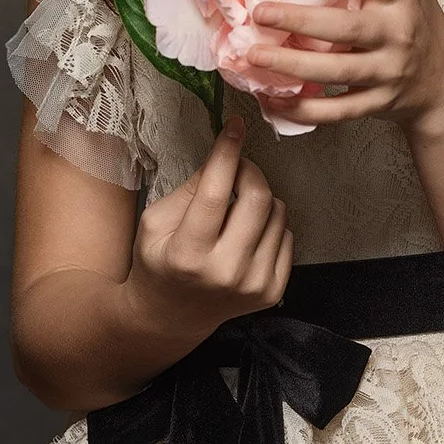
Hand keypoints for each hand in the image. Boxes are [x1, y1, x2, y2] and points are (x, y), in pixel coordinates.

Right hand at [125, 115, 292, 336]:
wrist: (171, 317)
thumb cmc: (159, 263)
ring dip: (259, 197)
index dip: (228, 152)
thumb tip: (227, 151)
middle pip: (257, 198)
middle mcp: (225, 273)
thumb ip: (191, 188)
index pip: (215, 192)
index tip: (236, 126)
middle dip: (249, 170)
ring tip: (236, 209)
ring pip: (278, 212)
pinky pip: (287, 234)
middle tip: (236, 168)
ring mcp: (253, 285)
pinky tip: (247, 232)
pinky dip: (270, 223)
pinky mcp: (272, 291)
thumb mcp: (156, 221)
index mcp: (188, 254)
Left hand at [244, 0, 443, 131]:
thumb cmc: (418, 12)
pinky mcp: (375, 104)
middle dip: (303, 22)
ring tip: (252, 54)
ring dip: (293, 66)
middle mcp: (397, 33)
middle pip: (349, 28)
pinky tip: (269, 99)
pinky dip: (302, 109)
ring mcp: (387, 72)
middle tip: (259, 11)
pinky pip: (335, 111)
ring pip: (337, 72)